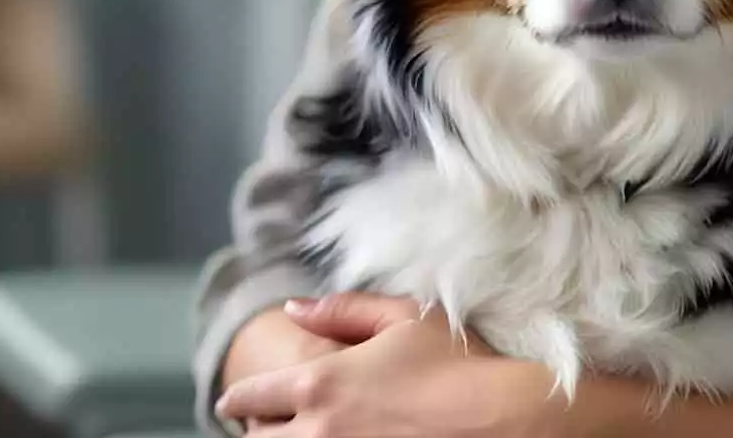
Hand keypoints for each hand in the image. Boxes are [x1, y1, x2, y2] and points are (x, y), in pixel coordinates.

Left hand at [217, 293, 565, 437]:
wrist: (500, 416)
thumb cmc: (456, 361)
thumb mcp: (404, 317)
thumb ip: (343, 310)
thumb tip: (293, 308)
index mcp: (323, 382)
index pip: (257, 396)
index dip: (240, 399)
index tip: (232, 402)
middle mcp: (320, 431)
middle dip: (258, 428)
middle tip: (262, 423)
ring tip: (291, 434)